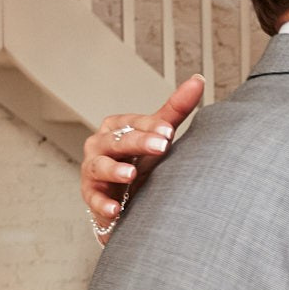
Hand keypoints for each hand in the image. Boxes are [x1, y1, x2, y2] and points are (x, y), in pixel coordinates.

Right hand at [81, 75, 204, 240]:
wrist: (125, 198)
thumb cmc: (140, 161)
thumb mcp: (157, 136)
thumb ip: (175, 110)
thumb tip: (198, 80)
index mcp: (116, 127)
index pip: (133, 123)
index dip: (151, 126)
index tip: (169, 131)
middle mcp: (99, 145)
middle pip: (117, 140)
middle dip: (138, 142)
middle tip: (161, 145)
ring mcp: (92, 170)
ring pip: (100, 166)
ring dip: (115, 170)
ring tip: (131, 174)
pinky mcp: (90, 195)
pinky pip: (93, 199)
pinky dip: (103, 204)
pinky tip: (115, 209)